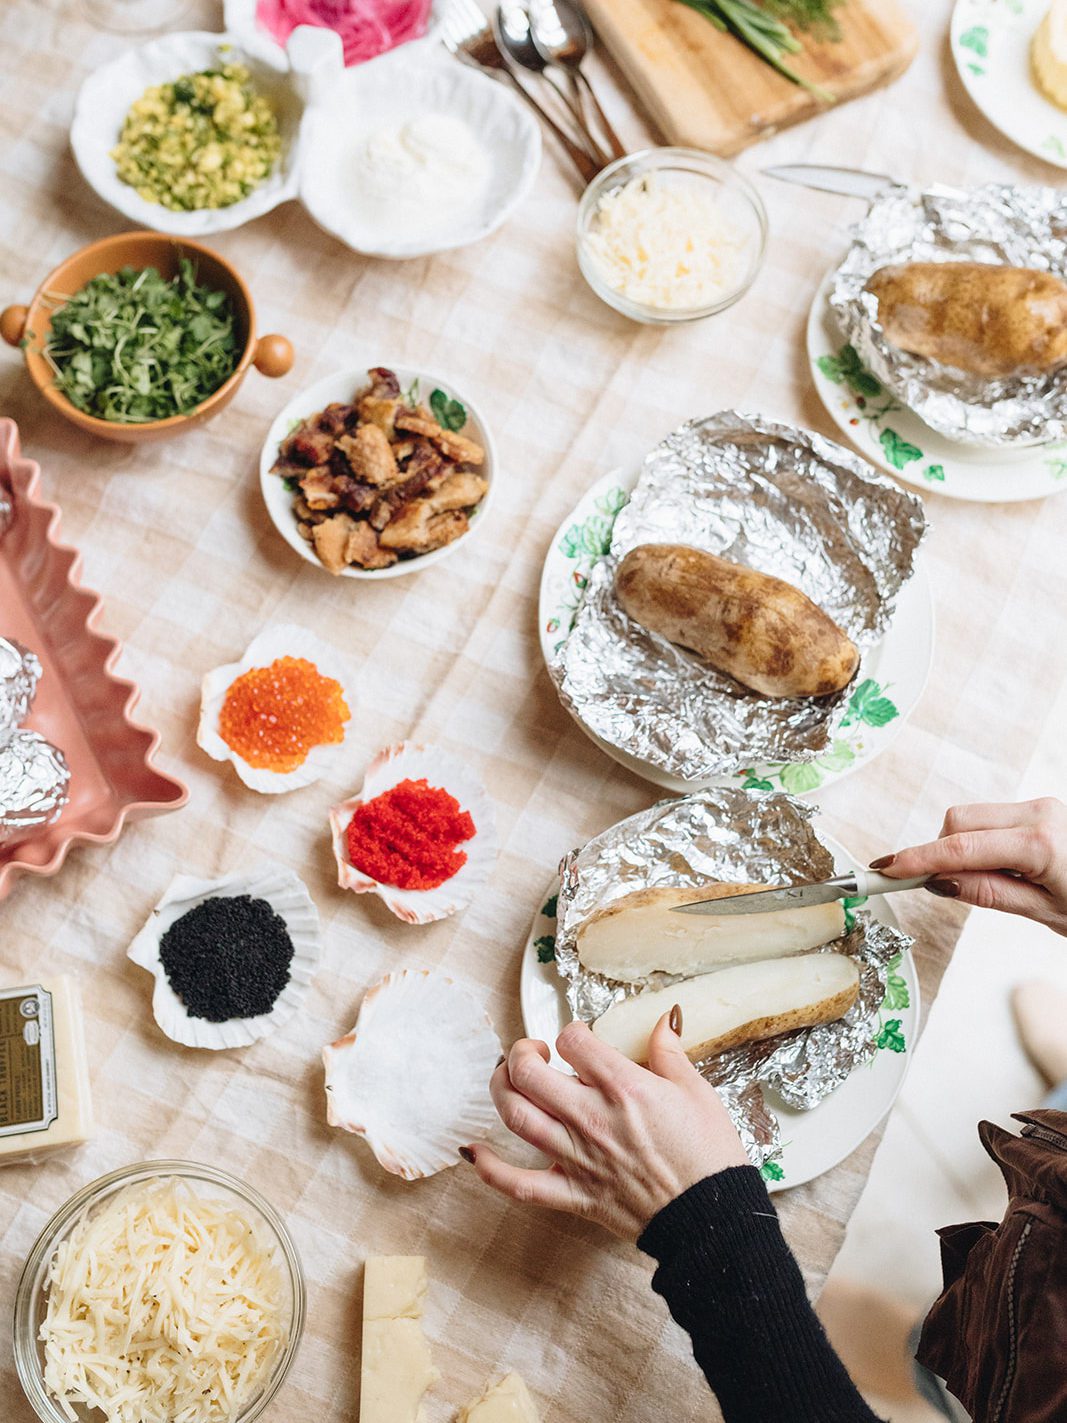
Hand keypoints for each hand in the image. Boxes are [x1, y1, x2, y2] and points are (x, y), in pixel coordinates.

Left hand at [462, 1012, 747, 1240]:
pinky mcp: (573, 1195)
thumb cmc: (709, 1157)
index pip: (573, 1041)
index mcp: (624, 1088)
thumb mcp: (697, 1092)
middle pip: (529, 1073)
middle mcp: (592, 1119)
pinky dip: (491, 1168)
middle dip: (522, 1053)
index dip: (571, 1031)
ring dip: (501, 1090)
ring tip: (509, 1080)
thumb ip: (669, 1052)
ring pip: (517, 1117)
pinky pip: (519, 1184)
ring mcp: (578, 1158)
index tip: (580, 1039)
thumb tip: (661, 1021)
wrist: (712, 1221)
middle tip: (533, 1052)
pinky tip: (475, 1151)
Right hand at [871, 797, 1066, 935]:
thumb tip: (940, 882)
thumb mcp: (1046, 914)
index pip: (960, 848)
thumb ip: (989, 892)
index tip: (885, 870)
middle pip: (959, 821)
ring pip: (972, 817)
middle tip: (934, 887)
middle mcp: (1040, 814)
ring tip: (987, 883)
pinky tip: (1000, 869)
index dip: (916, 859)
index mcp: (1041, 842)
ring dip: (961, 847)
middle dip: (938, 851)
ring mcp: (1042, 806)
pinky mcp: (1043, 809)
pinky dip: (980, 841)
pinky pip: (992, 819)